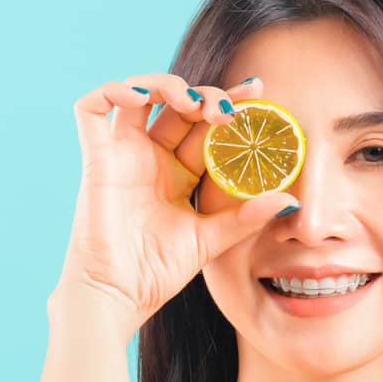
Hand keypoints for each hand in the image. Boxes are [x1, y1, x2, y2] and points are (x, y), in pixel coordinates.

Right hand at [56, 73, 298, 332]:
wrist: (118, 297)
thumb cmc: (155, 274)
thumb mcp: (211, 241)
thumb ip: (245, 218)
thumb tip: (290, 201)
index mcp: (176, 173)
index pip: (204, 125)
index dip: (229, 102)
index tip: (257, 92)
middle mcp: (149, 158)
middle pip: (177, 104)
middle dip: (206, 94)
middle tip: (230, 110)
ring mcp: (121, 155)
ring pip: (138, 94)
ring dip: (166, 84)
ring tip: (193, 102)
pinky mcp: (96, 158)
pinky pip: (92, 109)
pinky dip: (113, 90)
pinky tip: (141, 95)